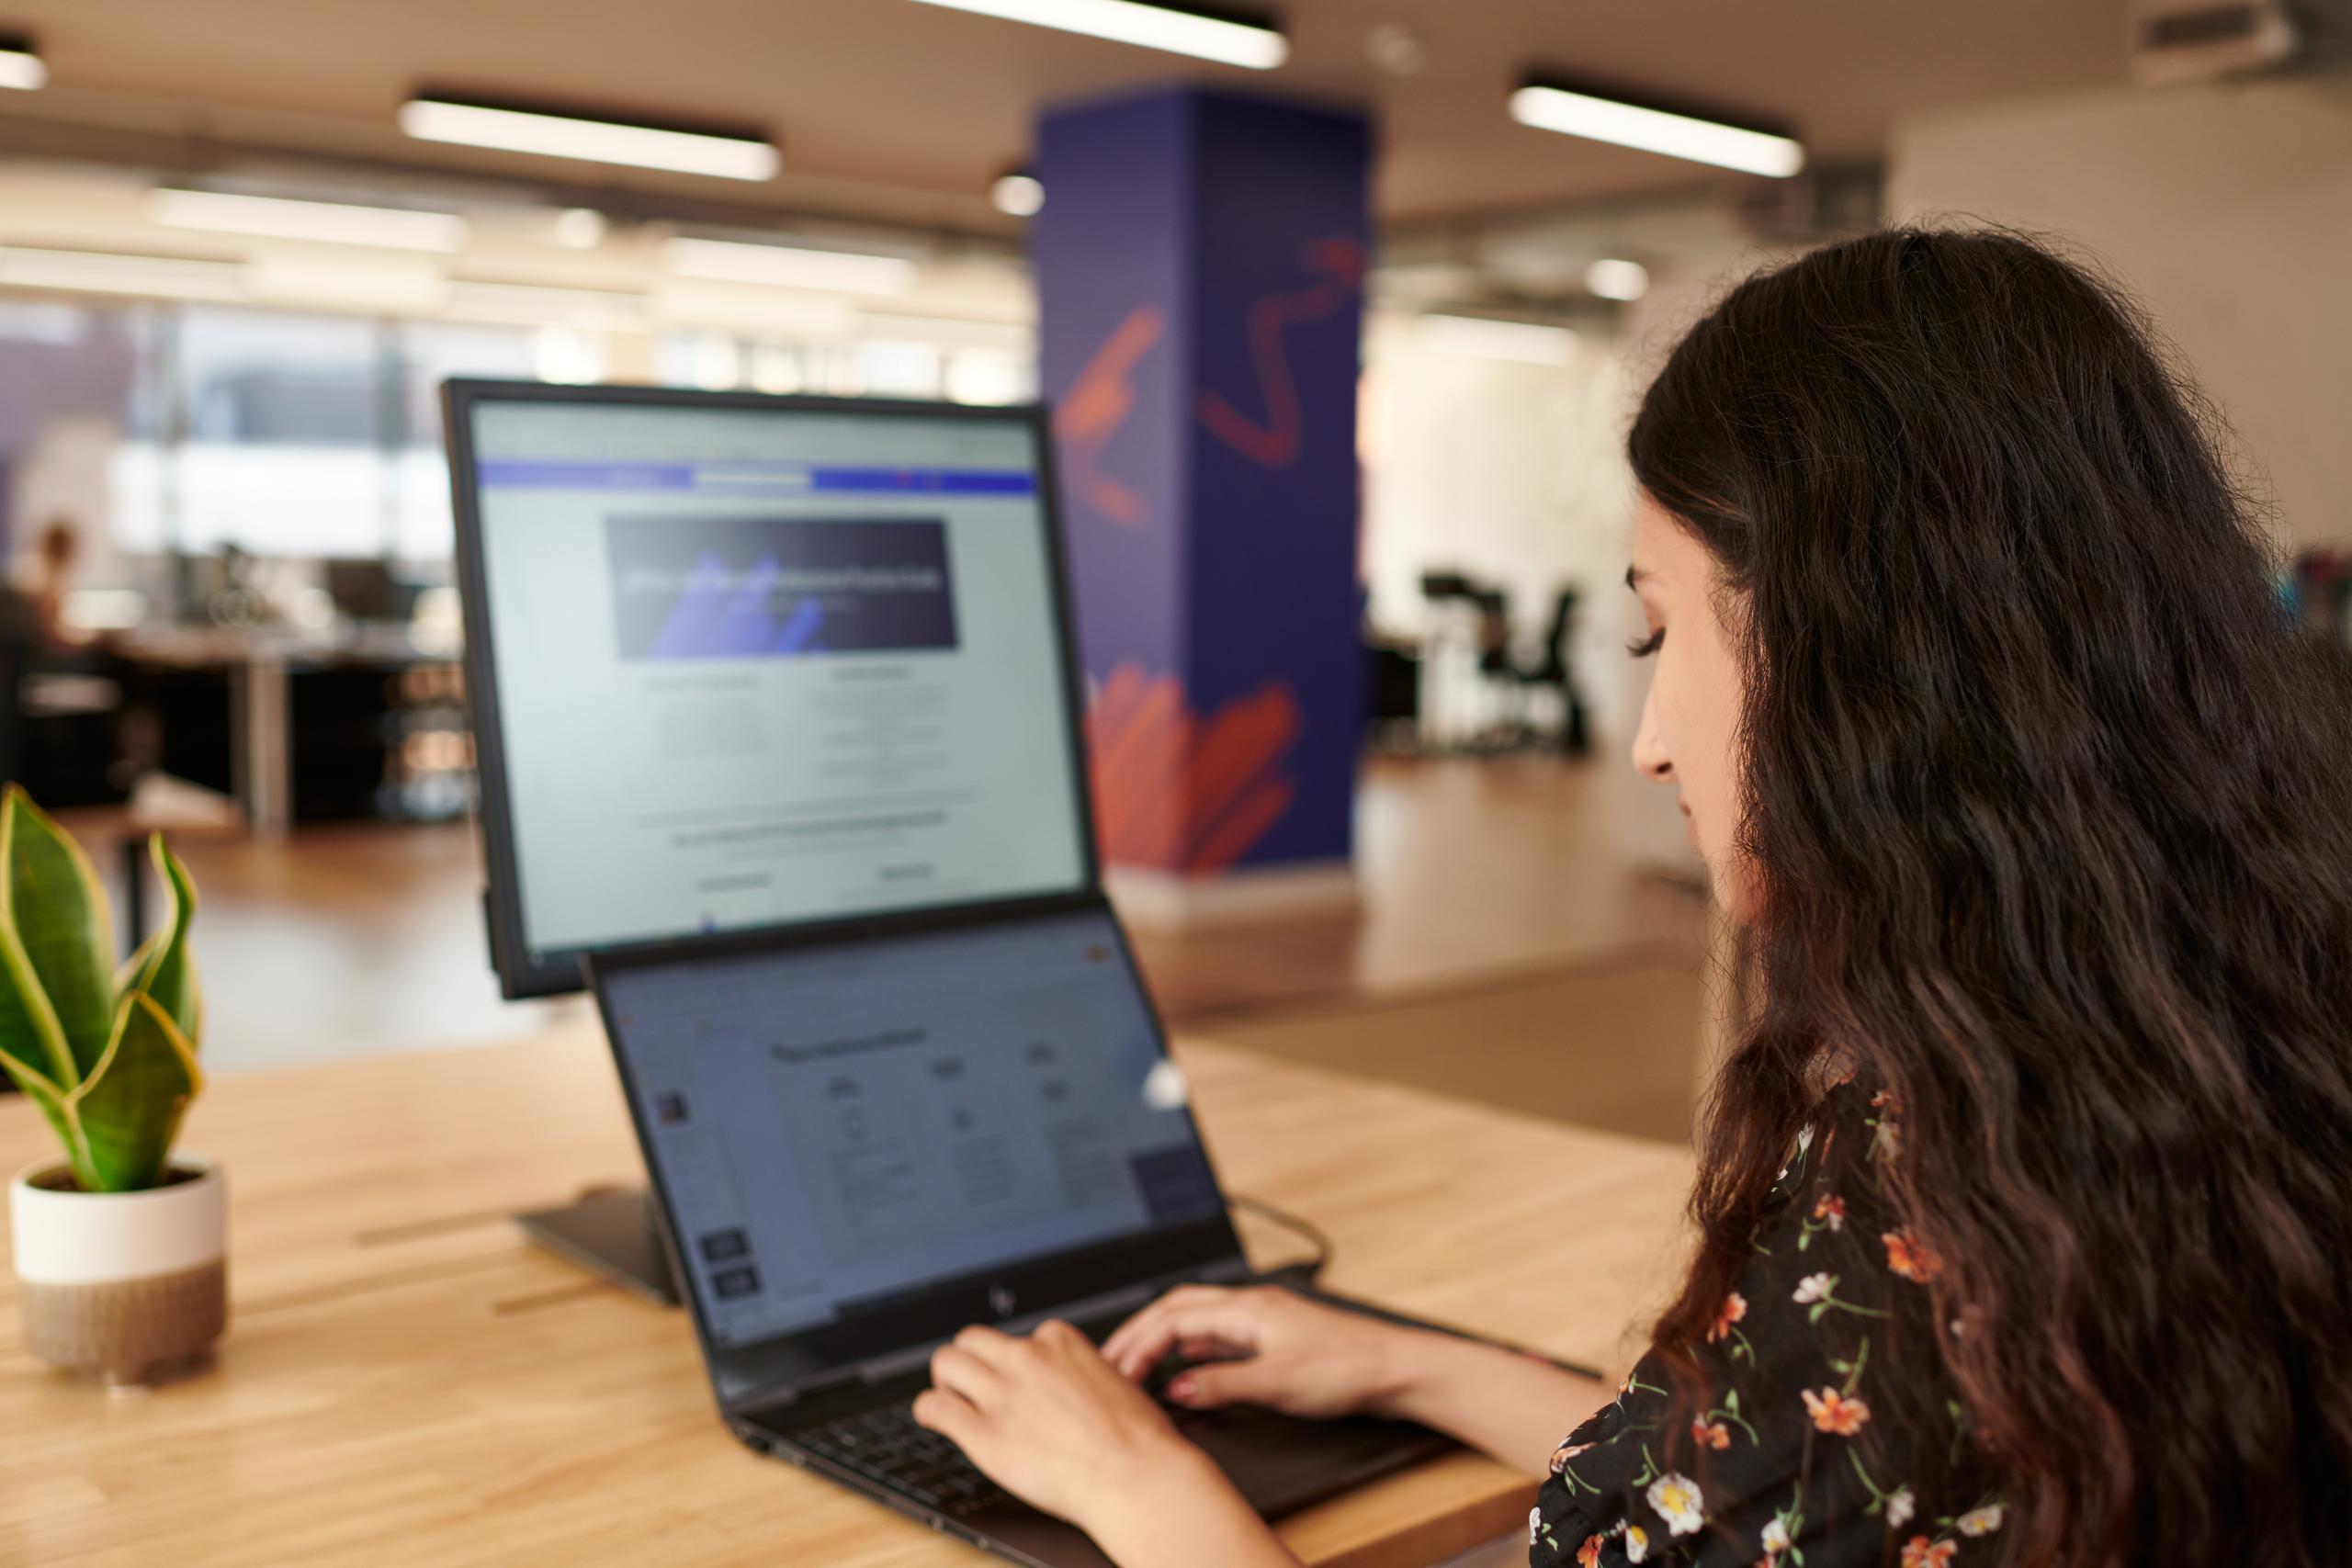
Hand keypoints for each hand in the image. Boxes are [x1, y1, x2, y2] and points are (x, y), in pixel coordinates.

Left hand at [914, 1319, 1220, 1534]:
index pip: (1020, 1336)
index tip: (1019, 1381)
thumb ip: (1077, 1372)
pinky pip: (934, 1407)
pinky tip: (936, 1418)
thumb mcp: (1113, 1379)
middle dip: (969, 1359)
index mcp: (1059, 1340)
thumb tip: (1063, 1382)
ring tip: (952, 1397)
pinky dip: (929, 1410)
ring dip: (946, 1379)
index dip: (1016, 1362)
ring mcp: (1001, 1394)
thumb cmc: (1136, 1438)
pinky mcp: (983, 1433)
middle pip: (971, 1339)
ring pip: (946, 1362)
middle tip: (971, 1382)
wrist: (1135, 1475)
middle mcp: (1025, 1358)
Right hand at [1100, 1285, 1428, 1419]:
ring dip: (1163, 1340)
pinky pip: (1216, 1338)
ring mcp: (1262, 1322)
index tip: (1116, 1370)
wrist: (1396, 1370)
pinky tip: (1184, 1371)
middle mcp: (1251, 1307)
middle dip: (1140, 1332)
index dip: (1139, 1342)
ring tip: (1136, 1365)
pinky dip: (1190, 1351)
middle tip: (1110, 1361)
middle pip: (1178, 1308)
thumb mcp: (1277, 1383)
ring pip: (1197, 1322)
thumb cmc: (1349, 1369)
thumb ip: (1222, 1384)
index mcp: (1247, 1307)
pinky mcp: (1273, 1340)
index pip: (1174, 1315)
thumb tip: (1174, 1388)